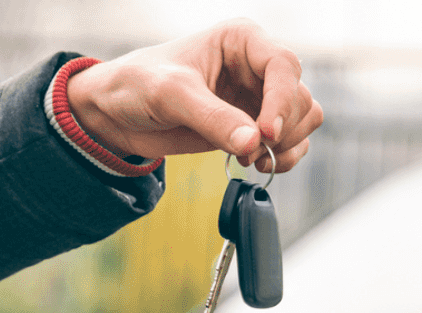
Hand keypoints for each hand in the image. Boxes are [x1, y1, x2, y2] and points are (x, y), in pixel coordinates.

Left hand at [65, 19, 321, 171]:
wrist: (117, 113)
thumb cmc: (138, 85)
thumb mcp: (171, 95)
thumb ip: (213, 118)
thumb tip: (254, 143)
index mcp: (242, 40)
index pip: (284, 65)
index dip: (282, 101)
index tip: (265, 134)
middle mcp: (257, 66)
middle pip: (301, 97)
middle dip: (282, 129)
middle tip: (252, 151)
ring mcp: (258, 97)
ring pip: (303, 120)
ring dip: (286, 146)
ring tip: (250, 160)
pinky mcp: (253, 126)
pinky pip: (290, 142)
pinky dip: (282, 158)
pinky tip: (252, 164)